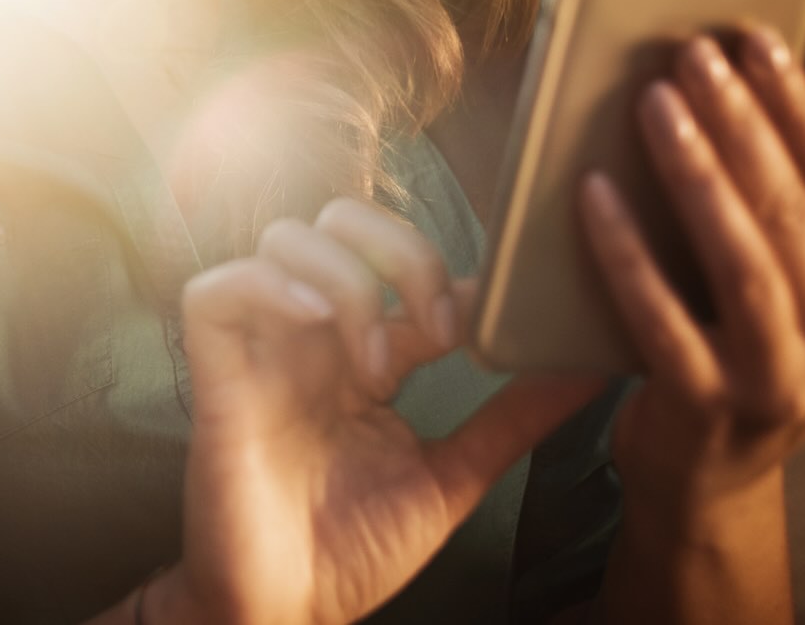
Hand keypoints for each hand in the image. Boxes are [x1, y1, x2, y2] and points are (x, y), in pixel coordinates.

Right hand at [152, 198, 602, 624]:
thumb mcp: (454, 478)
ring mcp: (263, 353)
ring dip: (346, 280)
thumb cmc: (355, 553)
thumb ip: (513, 419)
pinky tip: (314, 325)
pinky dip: (266, 286)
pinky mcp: (215, 379)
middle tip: (439, 327)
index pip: (401, 265)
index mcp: (363, 356)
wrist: (289, 615)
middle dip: (400, 250)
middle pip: (339, 221)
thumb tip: (591, 370)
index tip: (494, 318)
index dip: (448, 270)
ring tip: (376, 364)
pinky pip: (212, 292)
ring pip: (284, 240)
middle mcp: (311, 340)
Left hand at [578, 27, 804, 520]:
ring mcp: (781, 383)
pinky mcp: (707, 409)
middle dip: (743, 122)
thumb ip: (769, 218)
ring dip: (697, 170)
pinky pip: (658, 315)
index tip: (757, 41)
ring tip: (656, 101)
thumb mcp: (775, 293)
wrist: (701, 481)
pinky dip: (624, 249)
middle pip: (791, 211)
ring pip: (743, 259)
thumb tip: (718, 90)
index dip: (799, 108)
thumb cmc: (725, 351)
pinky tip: (591, 192)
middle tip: (693, 55)